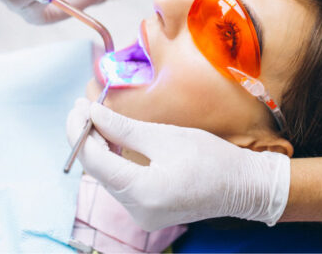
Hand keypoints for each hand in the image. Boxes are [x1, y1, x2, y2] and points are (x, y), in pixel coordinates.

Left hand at [66, 99, 290, 230]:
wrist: (243, 186)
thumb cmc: (211, 158)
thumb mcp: (165, 136)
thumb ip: (123, 128)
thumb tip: (92, 114)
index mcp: (142, 192)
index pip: (94, 161)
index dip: (80, 132)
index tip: (77, 107)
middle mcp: (137, 210)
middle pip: (98, 171)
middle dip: (86, 138)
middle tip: (83, 107)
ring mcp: (142, 215)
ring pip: (107, 178)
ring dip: (98, 149)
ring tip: (94, 118)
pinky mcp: (147, 212)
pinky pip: (121, 184)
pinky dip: (113, 162)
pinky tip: (111, 140)